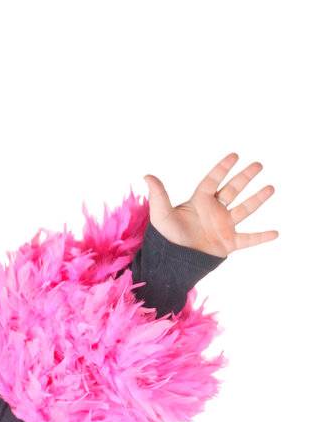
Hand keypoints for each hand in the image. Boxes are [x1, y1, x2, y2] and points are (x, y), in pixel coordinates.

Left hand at [142, 153, 277, 257]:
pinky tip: (275, 233)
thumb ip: (158, 195)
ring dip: (257, 199)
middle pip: (232, 190)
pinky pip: (248, 239)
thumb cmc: (165, 239)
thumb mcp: (161, 216)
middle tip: (258, 165)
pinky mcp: (228, 244)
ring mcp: (222, 226)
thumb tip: (147, 176)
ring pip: (244, 209)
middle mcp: (214, 211)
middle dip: (245, 177)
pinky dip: (261, 237)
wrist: (171, 265)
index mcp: (199, 202)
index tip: (234, 156)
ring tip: (271, 188)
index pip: (213, 181)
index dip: (222, 169)